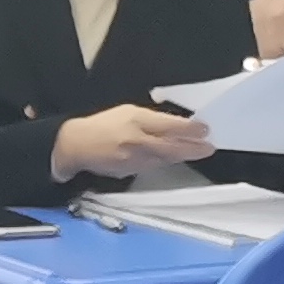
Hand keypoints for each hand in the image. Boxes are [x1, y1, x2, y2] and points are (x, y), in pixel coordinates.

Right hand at [53, 101, 215, 178]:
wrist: (75, 146)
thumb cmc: (103, 125)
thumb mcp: (128, 112)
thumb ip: (152, 118)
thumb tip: (175, 125)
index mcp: (137, 121)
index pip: (170, 126)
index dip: (190, 130)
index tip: (205, 130)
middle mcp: (137, 142)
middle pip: (171, 147)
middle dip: (192, 148)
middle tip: (208, 148)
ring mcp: (132, 160)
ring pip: (163, 159)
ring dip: (181, 156)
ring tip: (196, 153)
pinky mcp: (127, 172)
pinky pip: (151, 166)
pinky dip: (163, 162)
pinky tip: (171, 158)